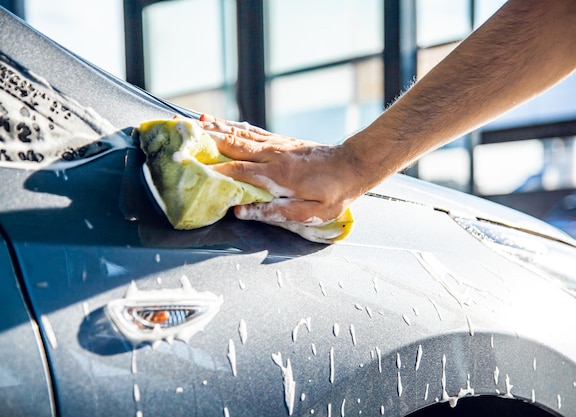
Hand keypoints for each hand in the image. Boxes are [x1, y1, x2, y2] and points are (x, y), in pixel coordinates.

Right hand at [197, 115, 362, 224]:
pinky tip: (218, 121)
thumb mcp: (310, 212)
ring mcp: (276, 144)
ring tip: (190, 121)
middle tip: (179, 133)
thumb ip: (276, 211)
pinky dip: (231, 125)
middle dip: (204, 139)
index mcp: (278, 176)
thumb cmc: (334, 193)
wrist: (353, 165)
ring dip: (214, 128)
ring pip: (238, 134)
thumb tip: (242, 212)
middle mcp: (273, 155)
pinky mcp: (280, 140)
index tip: (188, 167)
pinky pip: (251, 131)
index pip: (238, 171)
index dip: (213, 169)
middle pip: (232, 145)